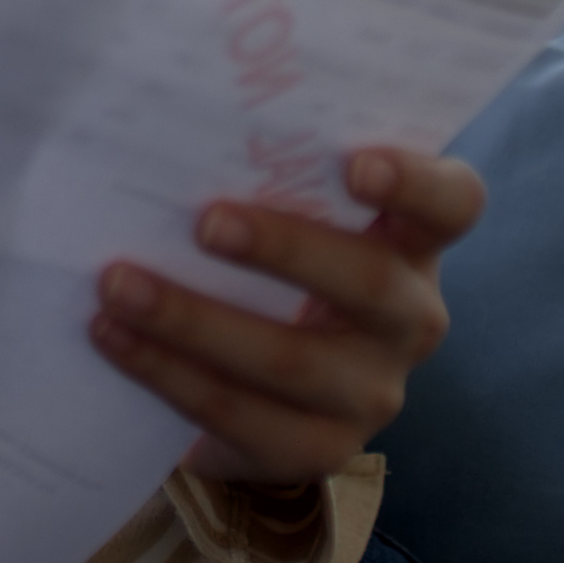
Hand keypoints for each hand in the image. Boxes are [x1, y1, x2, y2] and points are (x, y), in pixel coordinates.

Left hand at [89, 147, 484, 482]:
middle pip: (369, 282)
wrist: (252, 381)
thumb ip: (261, 168)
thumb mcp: (281, 211)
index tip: (354, 165)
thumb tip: (171, 114)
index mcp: (413, 240)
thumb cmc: (265, 261)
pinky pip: (240, 415)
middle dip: (284, 249)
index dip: (415, 183)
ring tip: (117, 284)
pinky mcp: (318, 448)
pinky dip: (166, 372)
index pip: (451, 203)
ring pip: (292, 362)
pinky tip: (112, 336)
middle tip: (204, 222)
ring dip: (193, 320)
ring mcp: (371, 391)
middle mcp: (410, 316)